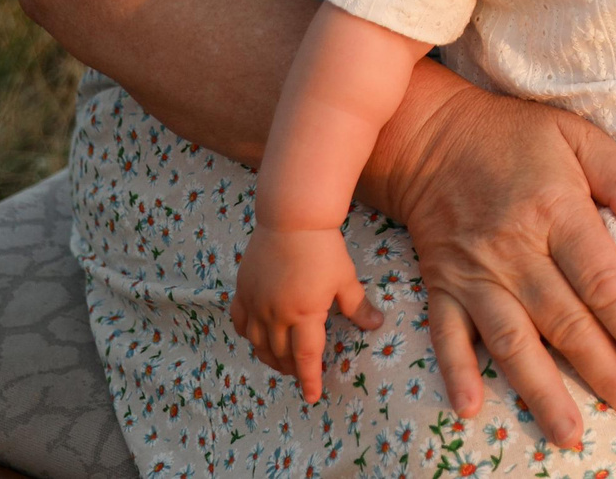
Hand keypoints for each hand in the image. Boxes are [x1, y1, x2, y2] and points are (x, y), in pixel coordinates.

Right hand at [232, 226, 383, 402]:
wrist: (292, 219)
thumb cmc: (324, 248)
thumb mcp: (345, 278)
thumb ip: (357, 306)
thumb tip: (375, 324)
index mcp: (304, 314)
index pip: (306, 357)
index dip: (310, 379)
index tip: (312, 396)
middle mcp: (276, 315)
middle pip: (281, 354)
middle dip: (292, 369)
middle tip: (301, 373)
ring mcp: (256, 303)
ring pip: (258, 344)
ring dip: (270, 358)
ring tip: (281, 363)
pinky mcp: (242, 290)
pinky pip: (240, 322)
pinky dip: (248, 335)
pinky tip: (257, 337)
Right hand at [363, 64, 615, 443]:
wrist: (431, 135)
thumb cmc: (515, 137)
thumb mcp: (576, 136)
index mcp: (554, 210)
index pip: (602, 281)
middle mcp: (514, 250)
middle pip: (565, 322)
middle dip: (605, 373)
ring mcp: (473, 273)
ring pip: (512, 343)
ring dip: (541, 392)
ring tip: (571, 435)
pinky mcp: (441, 287)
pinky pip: (447, 336)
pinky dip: (457, 373)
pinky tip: (472, 410)